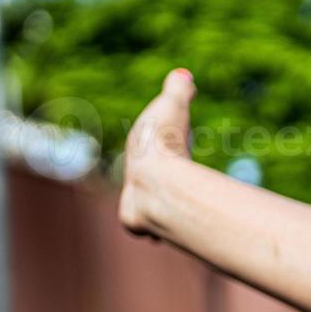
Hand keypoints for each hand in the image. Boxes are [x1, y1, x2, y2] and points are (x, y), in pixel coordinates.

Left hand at [118, 68, 195, 238]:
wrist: (158, 179)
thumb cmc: (167, 141)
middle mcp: (128, 177)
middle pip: (135, 178)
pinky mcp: (137, 221)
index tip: (166, 148)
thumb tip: (183, 74)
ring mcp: (131, 201)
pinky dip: (153, 232)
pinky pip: (144, 228)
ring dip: (147, 210)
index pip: (144, 147)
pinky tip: (159, 236)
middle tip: (159, 180)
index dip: (156, 147)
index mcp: (138, 150)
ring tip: (161, 212)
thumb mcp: (174, 106)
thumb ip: (179, 89)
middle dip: (144, 180)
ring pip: (136, 206)